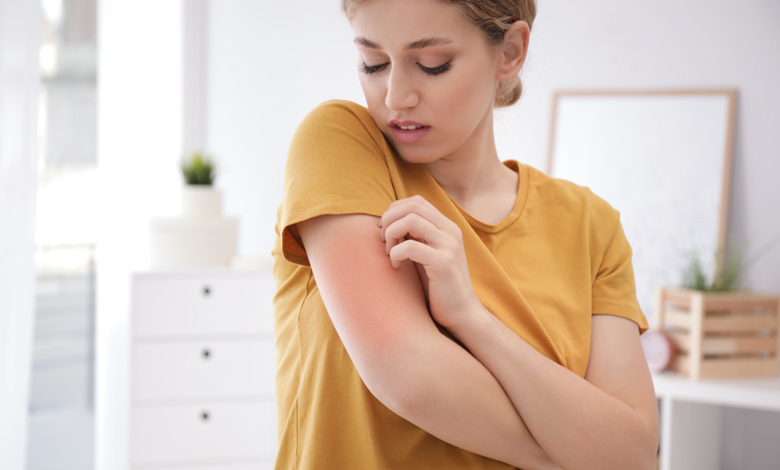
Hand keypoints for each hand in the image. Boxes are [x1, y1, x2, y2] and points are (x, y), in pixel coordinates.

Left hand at [379, 195, 479, 329]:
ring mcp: (449, 246)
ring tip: (389, 252)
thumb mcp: (426, 253)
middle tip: (383, 241)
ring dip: (391, 234)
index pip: (415, 201)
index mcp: (446, 226)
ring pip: (411, 220)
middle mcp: (450, 231)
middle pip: (411, 206)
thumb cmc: (437, 286)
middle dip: (389, 220)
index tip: (386, 231)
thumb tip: (387, 221)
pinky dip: (396, 254)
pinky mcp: (443, 263)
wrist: (461, 313)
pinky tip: (396, 266)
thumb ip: (414, 236)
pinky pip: (410, 247)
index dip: (394, 211)